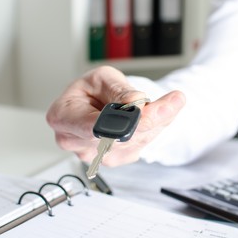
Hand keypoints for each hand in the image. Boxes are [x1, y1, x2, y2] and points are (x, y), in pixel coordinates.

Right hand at [46, 66, 185, 165]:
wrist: (94, 102)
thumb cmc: (92, 89)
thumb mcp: (103, 78)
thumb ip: (119, 90)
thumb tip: (134, 102)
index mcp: (63, 117)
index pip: (93, 126)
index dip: (121, 122)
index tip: (144, 112)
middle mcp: (75, 142)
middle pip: (119, 138)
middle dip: (149, 119)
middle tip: (174, 101)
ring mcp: (94, 155)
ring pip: (135, 143)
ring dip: (155, 122)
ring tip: (167, 103)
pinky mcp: (114, 159)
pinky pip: (141, 147)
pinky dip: (153, 130)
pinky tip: (154, 115)